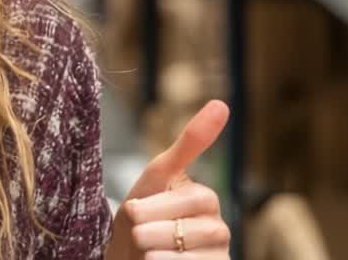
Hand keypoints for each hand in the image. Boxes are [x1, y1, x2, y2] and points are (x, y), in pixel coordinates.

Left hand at [107, 100, 231, 259]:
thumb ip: (191, 142)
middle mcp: (219, 230)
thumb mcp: (159, 173)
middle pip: (194, 231)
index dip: (157, 206)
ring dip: (155, 252)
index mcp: (207, 201)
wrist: (124, 254)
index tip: (133, 211)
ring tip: (143, 249)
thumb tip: (222, 103)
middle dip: (153, 231)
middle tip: (137, 232)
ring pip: (193, 257)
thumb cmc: (141, 213)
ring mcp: (217, 256)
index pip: (195, 200)